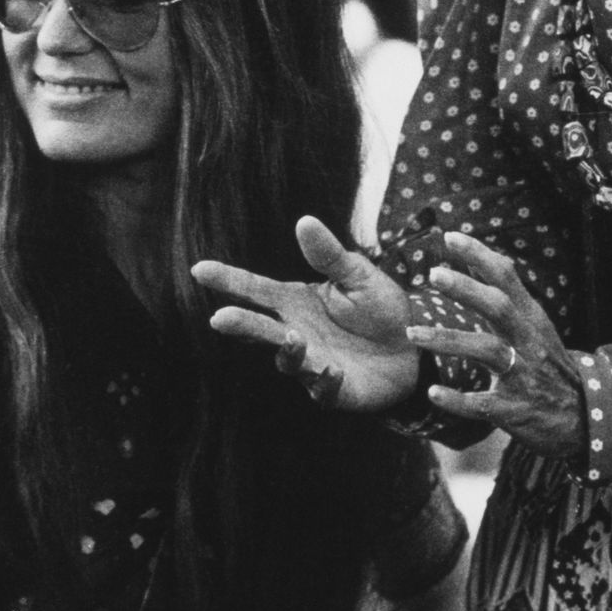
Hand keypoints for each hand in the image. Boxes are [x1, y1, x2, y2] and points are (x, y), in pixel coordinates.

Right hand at [192, 216, 419, 410]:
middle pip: (260, 328)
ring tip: (293, 337)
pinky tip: (333, 371)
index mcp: (295, 301)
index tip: (198, 269)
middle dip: (240, 324)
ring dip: (287, 351)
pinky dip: (325, 382)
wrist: (413, 346)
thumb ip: (329, 255)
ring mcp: (312, 362)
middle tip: (220, 318)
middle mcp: (296, 332)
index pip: (254, 289)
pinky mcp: (333, 390)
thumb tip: (304, 220)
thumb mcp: (357, 275)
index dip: (227, 279)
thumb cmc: (378, 308)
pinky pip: (323, 389)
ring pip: (287, 361)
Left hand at [407, 231, 583, 456]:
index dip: (480, 255)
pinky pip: (483, 403)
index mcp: (530, 318)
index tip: (450, 236)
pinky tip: (433, 392)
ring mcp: (522, 375)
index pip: (507, 278)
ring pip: (487, 351)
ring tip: (412, 333)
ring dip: (448, 340)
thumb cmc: (547, 363)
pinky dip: (458, 399)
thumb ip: (504, 292)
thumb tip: (472, 255)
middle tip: (433, 274)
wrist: (582, 417)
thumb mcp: (534, 324)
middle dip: (467, 289)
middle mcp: (528, 341)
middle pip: (499, 308)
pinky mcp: (514, 408)